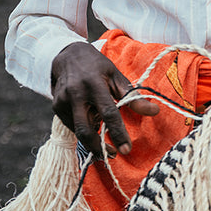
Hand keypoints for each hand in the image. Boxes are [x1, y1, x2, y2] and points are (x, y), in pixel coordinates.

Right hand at [50, 42, 158, 158]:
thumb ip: (132, 95)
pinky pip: (72, 125)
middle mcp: (75, 93)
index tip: (126, 149)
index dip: (118, 132)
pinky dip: (83, 128)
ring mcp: (62, 101)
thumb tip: (155, 111)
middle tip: (113, 155)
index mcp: (94, 84)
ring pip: (78, 130)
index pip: (108, 112)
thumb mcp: (115, 75)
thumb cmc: (96, 66)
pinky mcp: (56, 107)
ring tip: (102, 134)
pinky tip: (90, 120)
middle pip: (85, 129)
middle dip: (98, 147)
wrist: (67, 55)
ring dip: (92, 138)